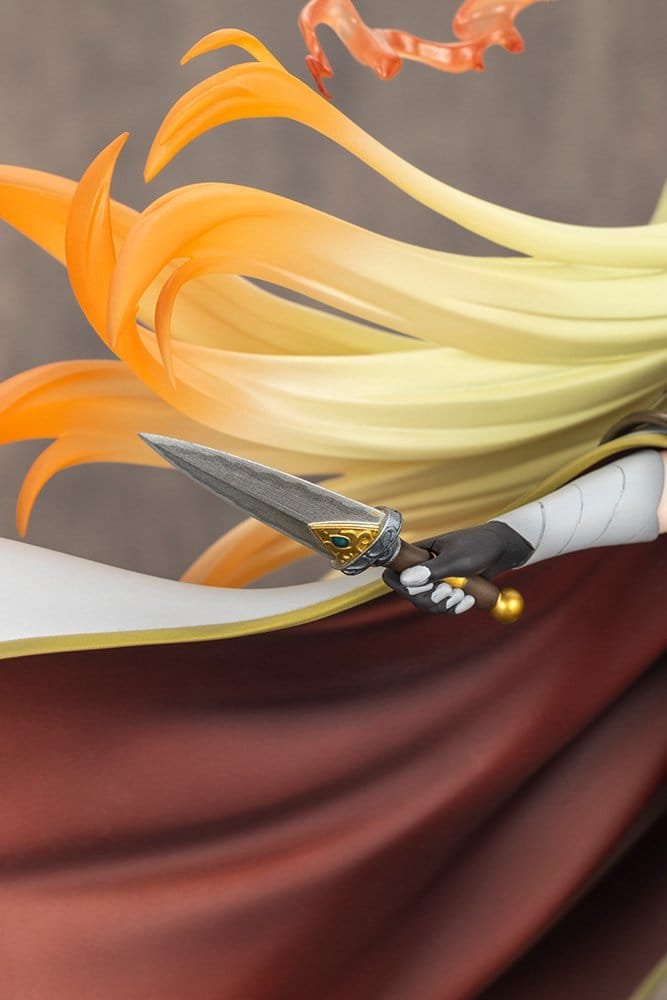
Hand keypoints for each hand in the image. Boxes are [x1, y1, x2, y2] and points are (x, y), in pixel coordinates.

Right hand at [382, 522, 531, 615]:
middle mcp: (424, 568)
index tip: (421, 587)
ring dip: (444, 605)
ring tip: (462, 596)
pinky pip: (445, 606)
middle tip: (449, 591)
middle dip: (430, 599)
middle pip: (412, 595)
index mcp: (418, 554)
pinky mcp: (450, 588)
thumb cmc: (478, 546)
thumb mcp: (455, 559)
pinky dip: (455, 607)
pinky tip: (469, 601)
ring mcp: (437, 580)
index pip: (395, 572)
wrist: (503, 548)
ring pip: (429, 603)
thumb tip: (406, 580)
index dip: (402, 586)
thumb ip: (430, 570)